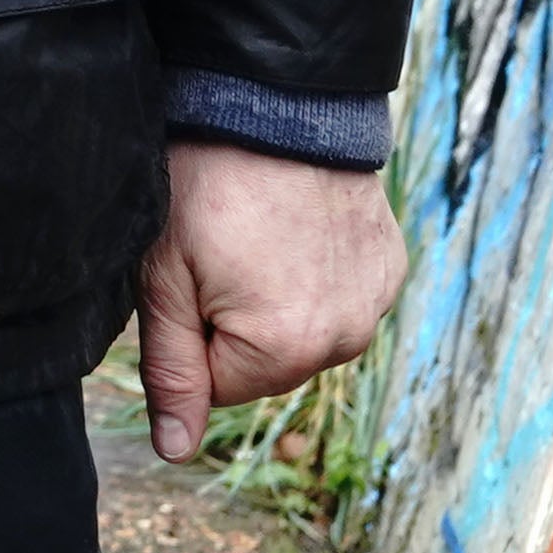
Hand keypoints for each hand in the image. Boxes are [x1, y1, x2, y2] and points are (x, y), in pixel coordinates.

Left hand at [134, 138, 402, 462]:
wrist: (277, 103)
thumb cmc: (206, 185)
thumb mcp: (164, 276)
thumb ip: (171, 371)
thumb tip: (175, 450)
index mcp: (288, 349)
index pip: (217, 385)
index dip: (187, 331)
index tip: (188, 273)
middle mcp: (347, 339)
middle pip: (263, 364)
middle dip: (230, 321)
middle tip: (216, 248)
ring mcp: (375, 304)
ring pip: (301, 333)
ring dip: (273, 300)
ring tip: (255, 232)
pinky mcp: (389, 269)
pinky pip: (337, 298)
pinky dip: (311, 274)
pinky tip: (293, 227)